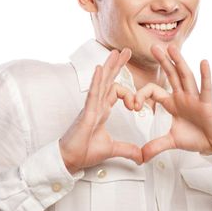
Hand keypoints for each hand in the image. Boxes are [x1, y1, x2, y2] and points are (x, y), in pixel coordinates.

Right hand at [59, 48, 142, 173]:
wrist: (70, 160)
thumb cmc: (83, 151)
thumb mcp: (112, 149)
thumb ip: (127, 150)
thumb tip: (141, 156)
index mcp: (102, 110)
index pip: (115, 91)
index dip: (129, 94)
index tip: (137, 107)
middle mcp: (96, 104)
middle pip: (108, 79)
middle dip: (117, 64)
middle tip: (126, 50)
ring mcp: (91, 106)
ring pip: (101, 81)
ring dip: (109, 66)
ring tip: (116, 52)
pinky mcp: (86, 112)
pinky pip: (92, 93)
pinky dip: (97, 80)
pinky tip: (100, 69)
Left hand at [135, 45, 211, 161]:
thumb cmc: (197, 137)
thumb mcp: (172, 141)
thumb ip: (156, 146)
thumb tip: (141, 156)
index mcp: (173, 103)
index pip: (154, 91)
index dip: (142, 95)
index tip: (133, 106)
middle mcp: (183, 96)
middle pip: (171, 75)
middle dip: (162, 61)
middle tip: (153, 47)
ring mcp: (195, 98)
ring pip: (186, 77)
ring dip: (179, 62)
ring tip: (172, 48)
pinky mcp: (207, 104)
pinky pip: (206, 88)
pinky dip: (205, 76)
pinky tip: (203, 62)